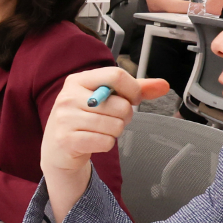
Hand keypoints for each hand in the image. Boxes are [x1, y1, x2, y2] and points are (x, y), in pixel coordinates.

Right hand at [39, 67, 167, 222]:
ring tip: (99, 130)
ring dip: (114, 132)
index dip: (132, 90)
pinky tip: (93, 141)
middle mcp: (68, 96)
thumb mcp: (106, 99)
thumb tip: (163, 85)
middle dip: (124, 116)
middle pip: (120, 105)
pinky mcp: (67, 139)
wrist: (58, 148)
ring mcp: (65, 118)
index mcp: (78, 80)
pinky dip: (105, 144)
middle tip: (110, 119)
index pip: (116, 75)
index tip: (132, 100)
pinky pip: (105, 142)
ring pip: (115, 126)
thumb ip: (135, 90)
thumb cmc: (85, 119)